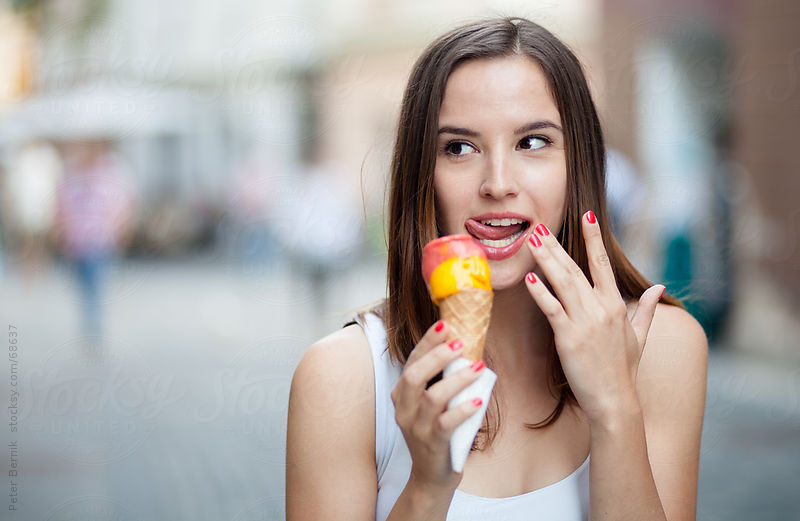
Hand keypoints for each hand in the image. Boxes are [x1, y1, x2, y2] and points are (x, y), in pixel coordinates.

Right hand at [391, 320, 485, 489]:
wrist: (430, 475)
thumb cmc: (436, 431)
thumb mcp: (432, 404)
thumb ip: (441, 380)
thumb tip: (466, 349)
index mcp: (402, 394)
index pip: (412, 361)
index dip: (427, 342)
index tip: (445, 324)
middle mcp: (404, 408)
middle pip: (415, 376)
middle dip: (437, 356)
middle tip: (461, 343)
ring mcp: (416, 427)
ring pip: (432, 397)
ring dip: (457, 379)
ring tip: (478, 366)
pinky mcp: (432, 443)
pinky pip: (446, 423)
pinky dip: (463, 410)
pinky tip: (478, 401)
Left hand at [524, 212, 663, 425]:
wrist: (616, 400)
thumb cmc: (625, 370)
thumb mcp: (641, 336)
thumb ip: (648, 309)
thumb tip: (659, 287)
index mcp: (616, 305)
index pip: (603, 263)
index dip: (594, 238)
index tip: (587, 215)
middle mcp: (601, 308)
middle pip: (576, 268)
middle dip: (556, 245)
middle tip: (539, 225)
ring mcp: (585, 322)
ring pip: (562, 283)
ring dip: (545, 259)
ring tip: (531, 240)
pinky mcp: (569, 337)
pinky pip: (552, 309)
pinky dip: (541, 292)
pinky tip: (530, 277)